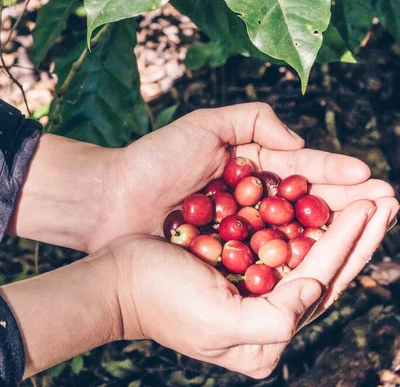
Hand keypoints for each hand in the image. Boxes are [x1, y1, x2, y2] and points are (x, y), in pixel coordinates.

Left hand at [101, 103, 395, 245]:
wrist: (112, 199)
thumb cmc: (155, 158)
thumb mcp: (206, 125)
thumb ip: (255, 121)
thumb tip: (299, 144)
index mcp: (252, 167)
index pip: (302, 169)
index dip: (335, 173)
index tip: (369, 176)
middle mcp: (255, 201)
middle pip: (310, 202)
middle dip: (350, 202)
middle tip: (389, 202)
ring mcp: (245, 233)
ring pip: (299, 231)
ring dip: (337, 230)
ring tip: (375, 224)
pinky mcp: (231, 262)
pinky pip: (272, 260)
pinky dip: (302, 257)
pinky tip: (333, 256)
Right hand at [111, 196, 389, 378]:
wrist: (119, 278)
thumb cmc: (162, 300)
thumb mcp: (220, 325)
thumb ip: (276, 320)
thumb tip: (316, 287)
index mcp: (269, 335)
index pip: (321, 281)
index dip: (348, 241)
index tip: (371, 205)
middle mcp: (270, 314)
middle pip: (327, 266)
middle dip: (361, 232)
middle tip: (391, 198)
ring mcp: (258, 286)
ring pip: (310, 249)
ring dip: (341, 220)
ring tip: (372, 196)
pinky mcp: (244, 262)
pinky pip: (284, 237)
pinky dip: (307, 216)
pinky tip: (326, 199)